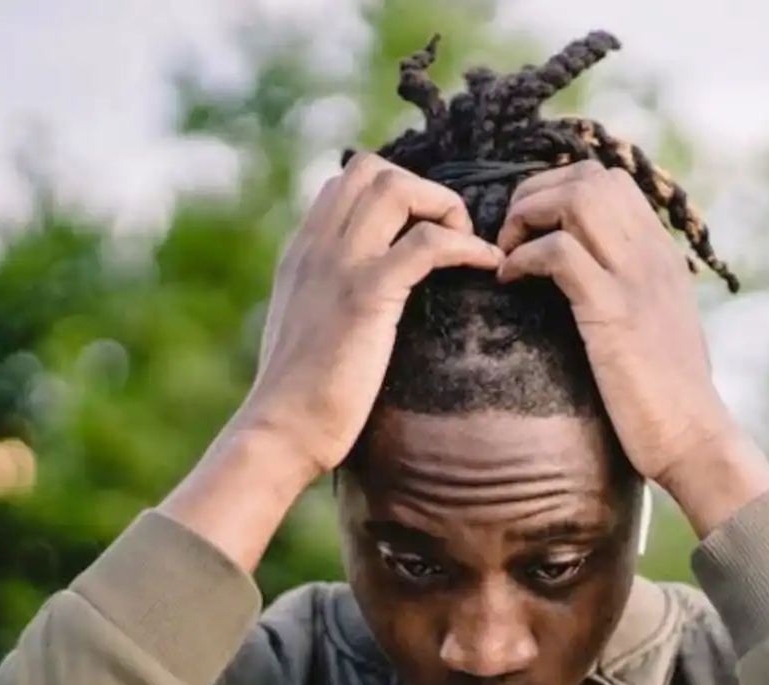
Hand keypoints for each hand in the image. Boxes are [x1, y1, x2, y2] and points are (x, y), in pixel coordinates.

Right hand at [242, 152, 503, 478]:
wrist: (281, 431)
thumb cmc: (299, 400)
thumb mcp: (307, 332)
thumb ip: (326, 301)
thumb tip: (358, 305)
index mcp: (301, 253)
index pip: (345, 184)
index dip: (394, 195)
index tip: (424, 234)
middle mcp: (316, 246)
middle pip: (372, 170)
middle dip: (422, 190)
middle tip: (448, 237)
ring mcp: (339, 266)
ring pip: (397, 188)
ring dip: (444, 208)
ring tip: (467, 247)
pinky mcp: (366, 295)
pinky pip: (428, 243)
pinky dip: (467, 246)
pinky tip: (487, 265)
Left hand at [495, 161, 768, 532]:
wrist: (693, 437)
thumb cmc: (666, 396)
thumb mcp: (654, 328)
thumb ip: (629, 293)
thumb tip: (588, 284)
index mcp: (660, 255)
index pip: (609, 182)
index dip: (556, 191)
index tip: (530, 230)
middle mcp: (651, 254)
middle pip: (589, 177)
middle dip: (534, 194)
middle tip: (510, 238)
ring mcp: (635, 279)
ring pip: (577, 198)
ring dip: (527, 216)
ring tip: (507, 254)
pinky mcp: (613, 312)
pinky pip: (560, 253)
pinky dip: (524, 257)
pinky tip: (510, 281)